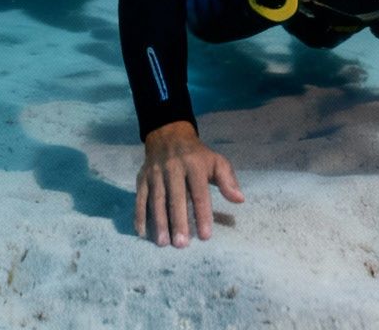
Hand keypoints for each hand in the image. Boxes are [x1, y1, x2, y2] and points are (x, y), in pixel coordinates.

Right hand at [135, 121, 243, 246]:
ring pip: (156, 200)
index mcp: (194, 165)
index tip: (205, 236)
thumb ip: (228, 181)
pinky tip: (142, 232)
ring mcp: (155, 174)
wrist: (168, 135)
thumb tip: (239, 199)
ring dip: (158, 221)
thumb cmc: (197, 156)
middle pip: (176, 198)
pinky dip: (139, 215)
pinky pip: (140, 198)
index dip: (203, 214)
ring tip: (162, 243)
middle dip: (178, 221)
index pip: (199, 192)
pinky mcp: (142, 178)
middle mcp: (173, 168)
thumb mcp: (216, 162)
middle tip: (181, 244)